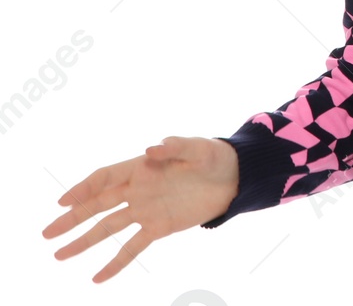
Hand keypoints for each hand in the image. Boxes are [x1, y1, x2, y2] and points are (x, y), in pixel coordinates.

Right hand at [41, 135, 239, 283]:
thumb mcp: (199, 148)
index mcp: (141, 168)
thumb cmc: (213, 157)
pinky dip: (116, 263)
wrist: (233, 178)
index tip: (63, 202)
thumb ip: (176, 147)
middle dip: (72, 218)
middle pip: (97, 205)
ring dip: (84, 241)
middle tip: (47, 233)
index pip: (104, 177)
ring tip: (59, 255)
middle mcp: (137, 190)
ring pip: (108, 228)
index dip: (83, 188)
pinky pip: (133, 247)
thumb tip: (152, 149)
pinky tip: (97, 278)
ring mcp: (146, 210)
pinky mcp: (159, 227)